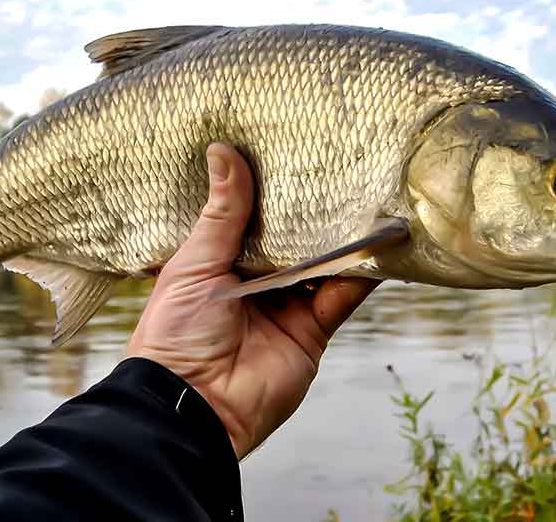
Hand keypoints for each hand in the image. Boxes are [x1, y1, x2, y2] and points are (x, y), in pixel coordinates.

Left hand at [126, 143, 379, 457]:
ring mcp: (288, 306)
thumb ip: (221, 213)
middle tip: (340, 165)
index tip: (293, 153)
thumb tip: (223, 150)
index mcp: (221, 263)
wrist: (193, 406)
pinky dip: (361, 272)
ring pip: (324, 264)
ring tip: (369, 194)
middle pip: (295, 240)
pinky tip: (379, 242)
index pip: (254, 220)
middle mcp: (257, 282)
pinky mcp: (313, 330)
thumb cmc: (175, 332)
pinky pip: (342, 295)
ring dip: (344, 237)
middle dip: (314, 212)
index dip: (271, 192)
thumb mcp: (193, 264)